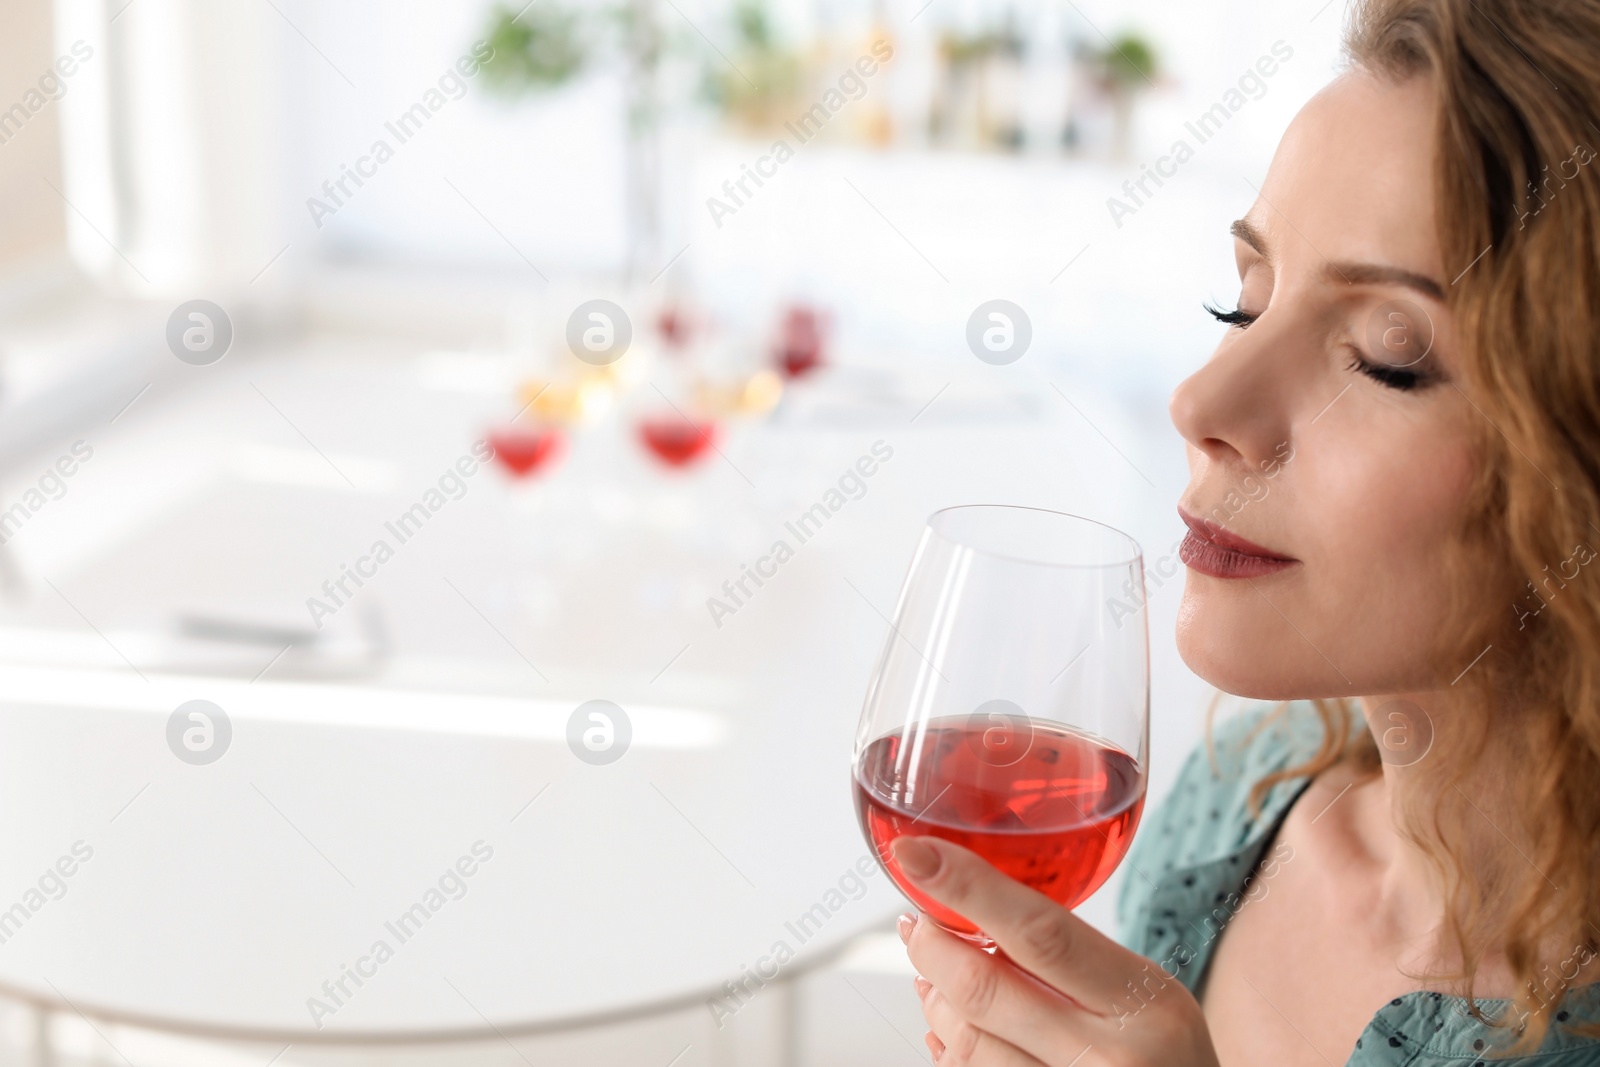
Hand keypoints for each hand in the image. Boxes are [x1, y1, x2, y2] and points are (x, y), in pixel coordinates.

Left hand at [893, 835, 1220, 1066]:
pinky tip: (952, 1034)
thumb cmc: (1166, 1059)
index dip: (967, 887)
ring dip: (936, 1003)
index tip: (915, 853)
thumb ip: (1073, 957)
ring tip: (937, 982)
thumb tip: (972, 913)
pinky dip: (949, 1050)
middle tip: (917, 923)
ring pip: (965, 1042)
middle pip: (984, 990)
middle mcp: (1112, 1059)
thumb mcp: (1146, 996)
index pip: (1042, 931)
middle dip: (933, 946)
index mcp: (1145, 1004)